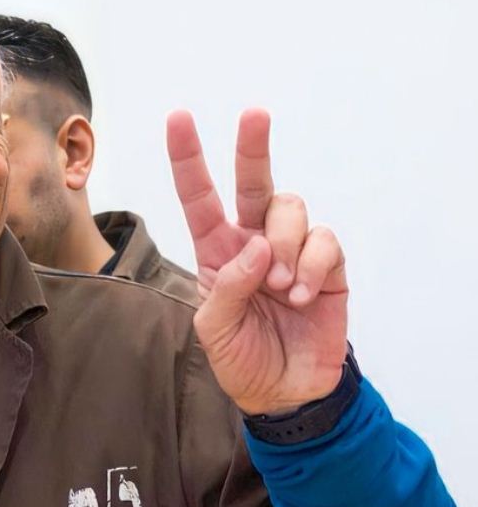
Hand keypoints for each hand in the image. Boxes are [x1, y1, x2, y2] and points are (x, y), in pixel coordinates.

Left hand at [168, 109, 348, 415]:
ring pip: (290, 208)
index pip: (199, 197)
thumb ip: (230, 286)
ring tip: (281, 287)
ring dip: (284, 244)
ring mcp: (291, 250)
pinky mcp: (327, 265)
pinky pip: (323, 240)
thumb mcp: (215, 329)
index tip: (179, 118)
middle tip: (255, 114)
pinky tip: (303, 295)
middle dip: (252, 146)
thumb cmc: (241, 357)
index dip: (189, 158)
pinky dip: (312, 265)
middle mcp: (253, 241)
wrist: (284, 392)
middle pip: (253, 182)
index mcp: (217, 250)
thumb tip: (258, 245)